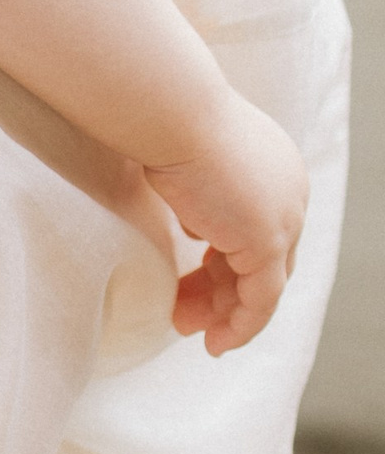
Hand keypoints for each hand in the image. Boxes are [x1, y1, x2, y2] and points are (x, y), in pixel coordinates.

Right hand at [149, 94, 308, 354]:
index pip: (257, 229)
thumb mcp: (183, 162)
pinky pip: (261, 299)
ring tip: (190, 331)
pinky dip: (241, 325)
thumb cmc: (164, 122)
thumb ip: (194, 195)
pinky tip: (217, 342)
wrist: (172, 110)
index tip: (190, 279)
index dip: (225, 260)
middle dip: (224, 292)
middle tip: (187, 315)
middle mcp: (289, 193)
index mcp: (273, 168)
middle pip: (263, 261)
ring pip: (262, 284)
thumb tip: (191, 228)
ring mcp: (283, 217)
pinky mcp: (268, 241)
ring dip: (226, 314)